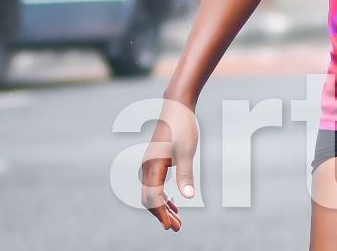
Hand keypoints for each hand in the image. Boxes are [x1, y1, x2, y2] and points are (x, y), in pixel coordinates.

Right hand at [140, 97, 199, 231]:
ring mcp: (151, 164)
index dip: (161, 215)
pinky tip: (175, 203)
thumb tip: (188, 197)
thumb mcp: (187, 152)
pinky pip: (156, 185)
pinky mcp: (157, 161)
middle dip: (161, 215)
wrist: (177, 107)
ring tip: (177, 221)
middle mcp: (148, 167)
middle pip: (149, 199)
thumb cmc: (183, 128)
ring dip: (163, 208)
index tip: (171, 227)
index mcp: (152, 167)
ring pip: (152, 193)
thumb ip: (186, 174)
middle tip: (176, 228)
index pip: (152, 198)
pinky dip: (164, 197)